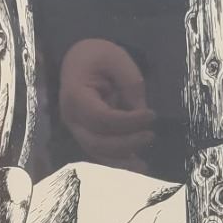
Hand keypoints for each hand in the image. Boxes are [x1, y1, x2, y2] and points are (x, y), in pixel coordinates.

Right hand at [59, 40, 155, 171]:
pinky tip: (134, 165)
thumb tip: (140, 114)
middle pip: (97, 141)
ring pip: (96, 152)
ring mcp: (75, 128)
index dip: (128, 122)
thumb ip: (130, 85)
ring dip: (121, 162)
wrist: (79, 58)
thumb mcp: (117, 59)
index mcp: (76, 95)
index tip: (151, 115)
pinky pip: (98, 152)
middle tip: (151, 135)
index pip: (102, 118)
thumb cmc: (97, 56)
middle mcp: (71, 117)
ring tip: (144, 166)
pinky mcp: (84, 133)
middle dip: (126, 143)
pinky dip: (116, 162)